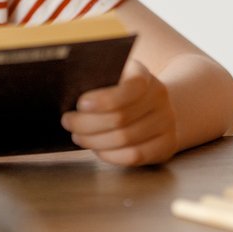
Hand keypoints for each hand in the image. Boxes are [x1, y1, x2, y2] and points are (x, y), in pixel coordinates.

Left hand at [61, 60, 180, 166]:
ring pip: (125, 139)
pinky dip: (111, 155)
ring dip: (95, 141)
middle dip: (88, 123)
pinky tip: (98, 148)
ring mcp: (166, 122)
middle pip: (121, 118)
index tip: (79, 104)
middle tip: (68, 122)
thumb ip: (96, 81)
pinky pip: (135, 155)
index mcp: (144, 75)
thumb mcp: (113, 77)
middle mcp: (160, 97)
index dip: (104, 99)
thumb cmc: (121, 92)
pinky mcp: (167, 144)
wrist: (155, 106)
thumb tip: (65, 89)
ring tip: (79, 136)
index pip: (129, 88)